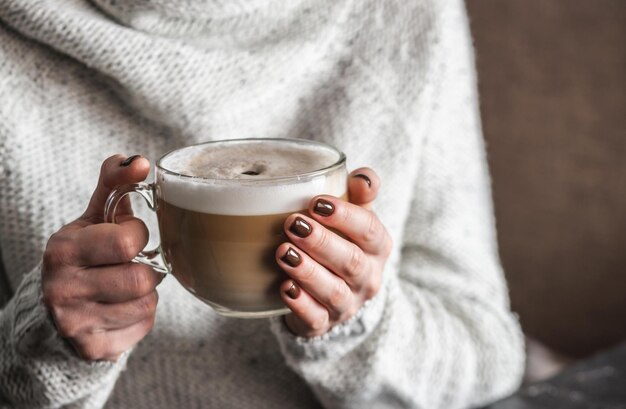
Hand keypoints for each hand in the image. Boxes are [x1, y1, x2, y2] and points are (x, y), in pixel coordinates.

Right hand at [42, 155, 161, 360]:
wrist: (55, 312)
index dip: (137, 237)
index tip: (127, 237)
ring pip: (147, 302)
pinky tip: (120, 308)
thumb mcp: (93, 219)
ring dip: (145, 292)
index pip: (127, 241)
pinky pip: (144, 326)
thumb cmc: (85, 256)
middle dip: (144, 268)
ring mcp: (76, 323)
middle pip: (141, 277)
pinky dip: (140, 316)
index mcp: (63, 250)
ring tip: (124, 286)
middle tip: (129, 265)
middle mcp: (63, 289)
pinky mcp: (93, 348)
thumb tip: (140, 161)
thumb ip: (114, 185)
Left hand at [276, 168, 391, 336]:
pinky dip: (300, 304)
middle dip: (322, 242)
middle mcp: (367, 278)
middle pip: (352, 262)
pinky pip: (315, 318)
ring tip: (284, 253)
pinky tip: (284, 288)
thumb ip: (359, 195)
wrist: (336, 297)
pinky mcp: (324, 324)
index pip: (370, 231)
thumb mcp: (355, 219)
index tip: (316, 203)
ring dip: (308, 272)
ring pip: (333, 292)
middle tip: (293, 224)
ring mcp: (347, 304)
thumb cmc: (343, 245)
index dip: (346, 216)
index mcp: (378, 248)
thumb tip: (362, 176)